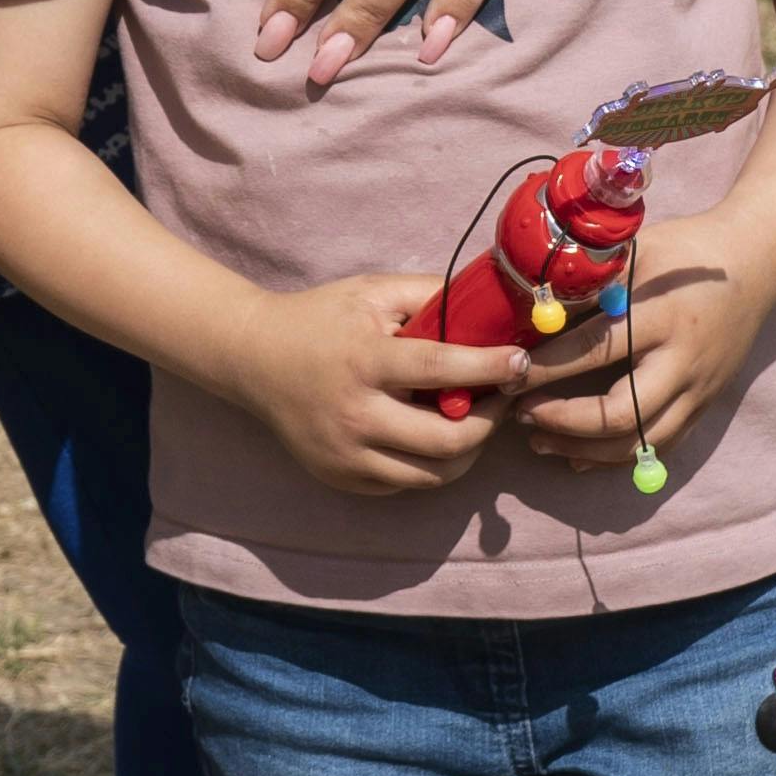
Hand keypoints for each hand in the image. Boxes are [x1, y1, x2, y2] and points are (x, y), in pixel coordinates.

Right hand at [224, 273, 526, 496]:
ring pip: (434, 475)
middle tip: (501, 398)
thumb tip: (491, 305)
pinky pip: (406, 483)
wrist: (253, 359)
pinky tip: (431, 435)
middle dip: (489, 422)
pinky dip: (430, 463)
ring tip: (472, 420)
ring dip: (467, 451)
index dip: (489, 368)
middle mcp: (355, 417)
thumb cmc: (320, 319)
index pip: (440, 370)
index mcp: (364, 362)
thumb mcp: (372, 292)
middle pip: (448, 441)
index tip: (521, 362)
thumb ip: (431, 295)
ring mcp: (347, 456)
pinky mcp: (343, 479)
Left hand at [507, 228, 768, 470]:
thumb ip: (590, 284)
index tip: (509, 374)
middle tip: (520, 413)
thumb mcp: (636, 252)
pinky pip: (659, 448)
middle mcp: (685, 362)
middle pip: (621, 413)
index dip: (548, 367)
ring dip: (583, 450)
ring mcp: (699, 390)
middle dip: (563, 421)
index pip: (597, 350)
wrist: (754, 265)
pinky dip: (616, 458)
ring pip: (640, 443)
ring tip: (539, 441)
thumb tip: (532, 313)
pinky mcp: (705, 407)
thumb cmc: (684, 252)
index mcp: (663, 316)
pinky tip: (578, 457)